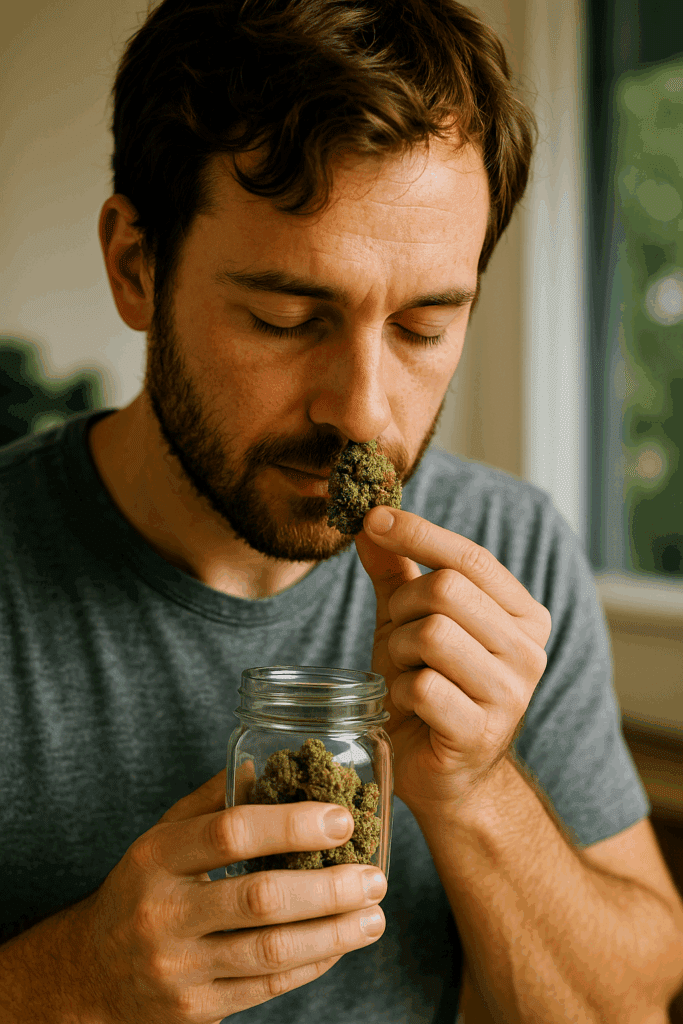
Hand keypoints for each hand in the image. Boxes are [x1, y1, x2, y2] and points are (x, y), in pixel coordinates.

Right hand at [60, 772, 386, 1023]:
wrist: (93, 973)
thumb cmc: (143, 889)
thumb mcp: (163, 836)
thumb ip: (214, 801)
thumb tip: (269, 760)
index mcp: (157, 857)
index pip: (229, 833)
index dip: (291, 823)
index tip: (341, 819)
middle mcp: (165, 913)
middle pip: (260, 898)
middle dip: (328, 887)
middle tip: (375, 876)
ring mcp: (180, 967)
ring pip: (271, 951)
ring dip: (333, 932)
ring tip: (374, 914)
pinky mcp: (197, 1008)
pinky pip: (268, 986)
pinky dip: (313, 962)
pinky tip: (342, 942)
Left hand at [354, 506, 551, 814]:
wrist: (442, 773)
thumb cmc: (430, 688)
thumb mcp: (410, 621)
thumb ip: (396, 572)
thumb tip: (369, 520)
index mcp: (524, 615)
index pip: (471, 556)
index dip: (418, 532)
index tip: (372, 518)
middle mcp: (529, 651)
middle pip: (446, 590)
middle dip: (402, 608)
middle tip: (394, 634)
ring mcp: (511, 695)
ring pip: (432, 635)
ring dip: (398, 651)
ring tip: (403, 672)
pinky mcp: (480, 733)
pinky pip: (423, 686)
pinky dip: (399, 691)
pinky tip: (407, 706)